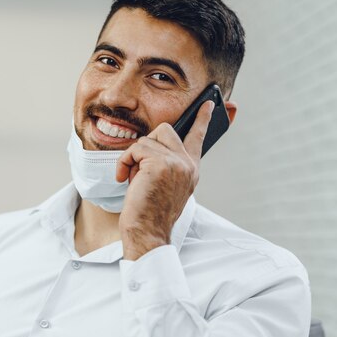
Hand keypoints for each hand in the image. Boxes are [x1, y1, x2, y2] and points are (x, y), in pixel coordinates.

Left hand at [117, 101, 213, 259]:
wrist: (147, 232)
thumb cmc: (150, 213)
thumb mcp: (163, 185)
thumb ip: (165, 165)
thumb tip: (149, 149)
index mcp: (191, 169)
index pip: (199, 137)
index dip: (204, 119)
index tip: (212, 103)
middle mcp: (188, 164)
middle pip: (165, 130)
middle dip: (146, 146)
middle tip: (138, 170)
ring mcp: (177, 163)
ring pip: (147, 139)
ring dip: (133, 158)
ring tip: (133, 179)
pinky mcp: (161, 164)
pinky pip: (136, 148)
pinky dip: (124, 162)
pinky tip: (125, 179)